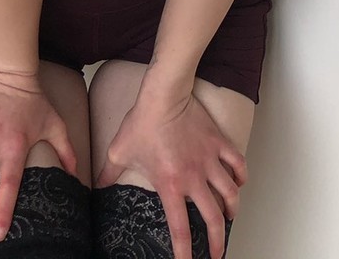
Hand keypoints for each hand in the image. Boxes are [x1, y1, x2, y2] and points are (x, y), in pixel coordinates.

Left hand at [96, 87, 246, 258]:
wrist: (163, 95)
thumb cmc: (142, 122)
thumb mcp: (119, 151)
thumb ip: (109, 173)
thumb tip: (96, 186)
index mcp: (170, 185)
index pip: (180, 228)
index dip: (184, 252)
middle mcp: (194, 178)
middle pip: (213, 218)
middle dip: (217, 241)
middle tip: (217, 252)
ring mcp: (209, 161)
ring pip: (231, 193)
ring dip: (233, 208)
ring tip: (231, 216)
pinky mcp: (218, 144)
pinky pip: (238, 163)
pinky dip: (242, 175)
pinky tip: (239, 182)